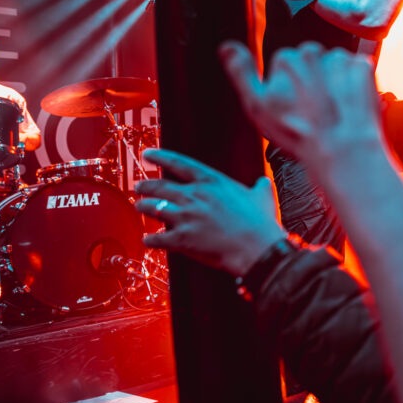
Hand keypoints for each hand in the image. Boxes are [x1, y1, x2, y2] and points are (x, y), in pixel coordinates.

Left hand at [134, 148, 283, 275]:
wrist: (257, 248)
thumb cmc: (261, 222)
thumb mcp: (262, 196)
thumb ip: (260, 186)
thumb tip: (263, 182)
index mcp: (211, 182)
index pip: (178, 163)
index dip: (159, 157)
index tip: (146, 154)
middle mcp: (194, 195)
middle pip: (159, 186)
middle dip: (145, 186)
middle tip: (139, 186)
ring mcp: (185, 217)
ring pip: (153, 208)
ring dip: (144, 208)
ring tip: (140, 207)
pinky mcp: (181, 239)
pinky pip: (156, 238)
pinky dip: (149, 239)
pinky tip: (147, 240)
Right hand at [219, 41, 386, 172]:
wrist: (341, 148)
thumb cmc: (297, 132)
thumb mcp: (257, 106)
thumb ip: (241, 73)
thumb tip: (226, 46)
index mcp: (285, 58)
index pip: (286, 65)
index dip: (289, 88)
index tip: (295, 108)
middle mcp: (313, 50)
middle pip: (312, 62)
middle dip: (313, 81)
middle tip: (315, 111)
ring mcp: (340, 57)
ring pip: (334, 66)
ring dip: (334, 83)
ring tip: (333, 110)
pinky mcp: (362, 66)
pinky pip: (356, 71)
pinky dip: (354, 85)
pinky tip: (348, 105)